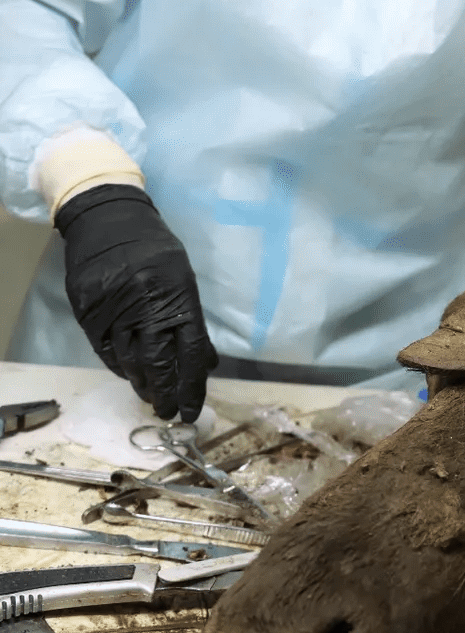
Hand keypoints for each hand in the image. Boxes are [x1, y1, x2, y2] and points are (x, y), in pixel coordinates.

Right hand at [57, 184, 217, 421]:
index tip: (192, 409)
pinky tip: (129, 375)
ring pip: (129, 362)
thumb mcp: (185, 280)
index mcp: (178, 299)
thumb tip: (206, 362)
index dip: (193, 386)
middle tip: (169, 413)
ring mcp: (115, 311)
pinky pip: (105, 351)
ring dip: (142, 385)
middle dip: (166, 394)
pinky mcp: (89, 312)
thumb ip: (194, 323)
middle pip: (159, 364)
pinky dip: (119, 367)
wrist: (108, 220)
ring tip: (151, 398)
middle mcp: (147, 308)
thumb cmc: (154, 251)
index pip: (191, 354)